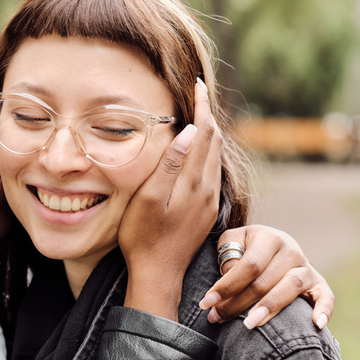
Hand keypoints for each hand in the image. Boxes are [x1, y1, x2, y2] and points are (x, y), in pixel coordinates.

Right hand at [120, 79, 221, 319]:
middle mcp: (207, 188)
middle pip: (214, 141)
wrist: (158, 274)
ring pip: (215, 155)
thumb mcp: (149, 198)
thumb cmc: (143, 236)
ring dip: (209, 131)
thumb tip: (190, 131)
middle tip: (198, 92)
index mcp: (194, 182)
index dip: (202, 106)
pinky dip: (208, 151)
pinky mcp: (206, 211)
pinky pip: (212, 171)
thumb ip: (170, 164)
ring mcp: (208, 201)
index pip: (204, 133)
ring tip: (199, 113)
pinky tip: (199, 150)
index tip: (198, 85)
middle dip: (207, 114)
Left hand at [199, 225, 334, 329]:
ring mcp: (306, 267)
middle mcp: (291, 250)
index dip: (227, 285)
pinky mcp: (318, 283)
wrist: (272, 244)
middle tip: (217, 317)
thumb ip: (228, 255)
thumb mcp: (232, 242)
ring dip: (269, 308)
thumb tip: (228, 276)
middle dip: (238, 302)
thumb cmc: (246, 247)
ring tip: (249, 324)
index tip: (206, 302)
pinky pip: (326, 296)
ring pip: (290, 288)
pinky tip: (316, 324)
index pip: (249, 265)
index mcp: (269, 237)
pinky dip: (324, 310)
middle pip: (265, 280)